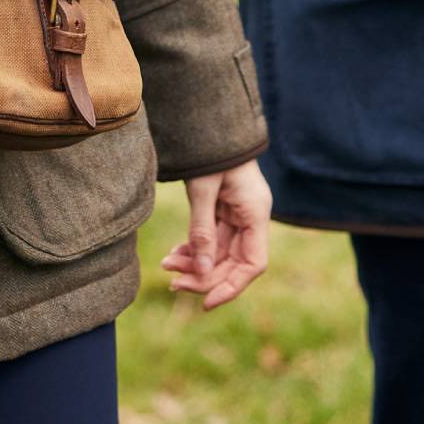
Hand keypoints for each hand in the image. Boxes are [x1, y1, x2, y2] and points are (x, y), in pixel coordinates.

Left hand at [163, 161, 272, 309]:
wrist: (209, 120)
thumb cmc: (210, 150)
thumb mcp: (203, 188)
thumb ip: (202, 229)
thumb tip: (200, 271)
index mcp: (256, 213)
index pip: (253, 264)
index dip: (232, 287)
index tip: (207, 303)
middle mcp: (251, 218)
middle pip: (233, 263)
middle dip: (204, 276)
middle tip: (172, 282)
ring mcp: (238, 215)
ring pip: (219, 253)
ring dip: (195, 264)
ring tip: (167, 267)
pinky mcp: (224, 211)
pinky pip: (211, 240)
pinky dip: (193, 249)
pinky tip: (174, 255)